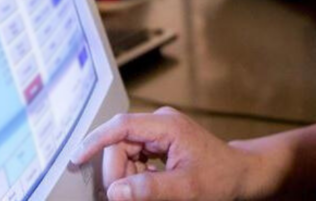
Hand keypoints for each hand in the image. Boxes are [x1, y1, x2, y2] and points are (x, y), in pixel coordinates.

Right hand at [71, 107, 259, 200]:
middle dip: (115, 173)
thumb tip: (114, 192)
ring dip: (125, 176)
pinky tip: (148, 186)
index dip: (95, 140)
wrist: (239, 173)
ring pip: (124, 152)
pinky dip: (134, 175)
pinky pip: (134, 157)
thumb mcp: (185, 189)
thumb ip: (149, 189)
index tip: (75, 158)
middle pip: (119, 143)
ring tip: (143, 193)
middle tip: (122, 198)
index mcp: (167, 125)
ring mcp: (160, 131)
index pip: (122, 126)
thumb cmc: (219, 178)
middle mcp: (161, 122)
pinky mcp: (160, 142)